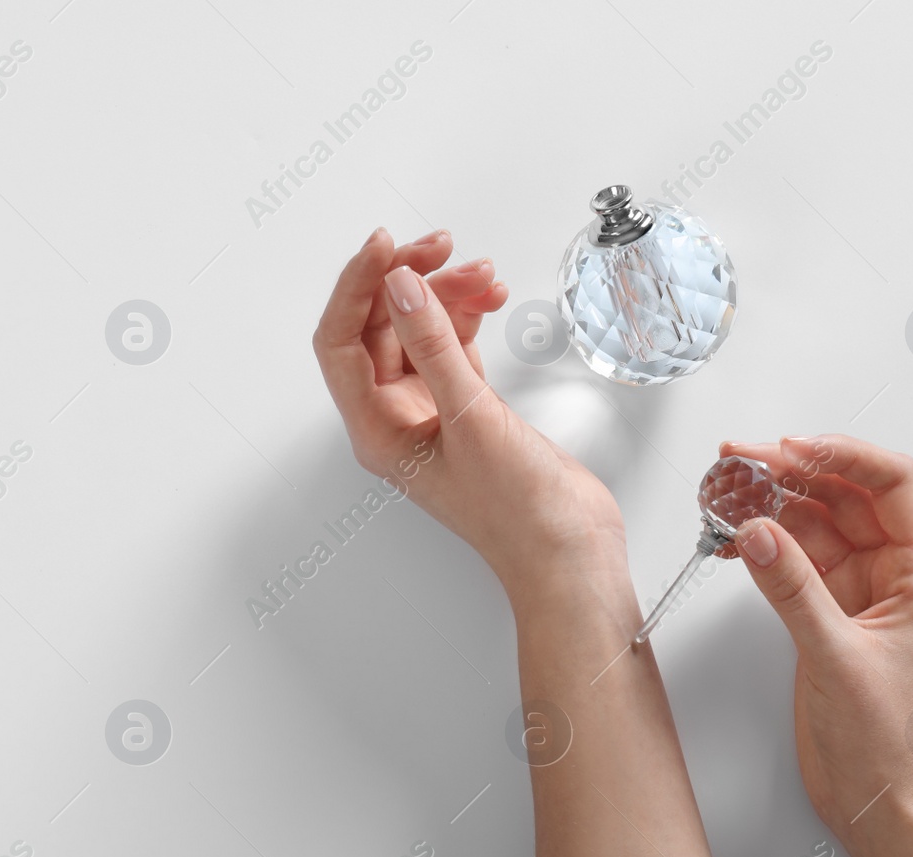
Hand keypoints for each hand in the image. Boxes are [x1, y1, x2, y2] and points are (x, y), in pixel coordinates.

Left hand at [311, 228, 625, 597]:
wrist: (572, 553)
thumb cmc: (519, 515)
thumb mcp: (471, 418)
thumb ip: (433, 346)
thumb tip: (400, 288)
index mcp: (377, 431)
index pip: (340, 342)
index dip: (356, 287)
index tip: (386, 247)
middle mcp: (396, 419)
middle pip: (379, 327)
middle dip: (409, 281)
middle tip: (442, 247)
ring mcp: (433, 412)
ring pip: (420, 331)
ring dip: (446, 294)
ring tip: (482, 273)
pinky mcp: (469, 408)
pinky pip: (453, 345)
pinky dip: (468, 316)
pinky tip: (489, 298)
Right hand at [719, 435, 912, 839]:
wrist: (879, 802)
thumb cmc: (887, 742)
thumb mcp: (836, 659)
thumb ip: (793, 591)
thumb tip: (758, 532)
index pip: (891, 483)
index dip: (843, 454)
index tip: (791, 448)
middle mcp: (889, 574)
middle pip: (841, 494)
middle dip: (790, 471)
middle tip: (738, 461)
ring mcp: (853, 591)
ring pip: (809, 523)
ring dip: (767, 504)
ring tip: (723, 493)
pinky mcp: (822, 613)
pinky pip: (789, 559)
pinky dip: (759, 543)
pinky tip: (731, 539)